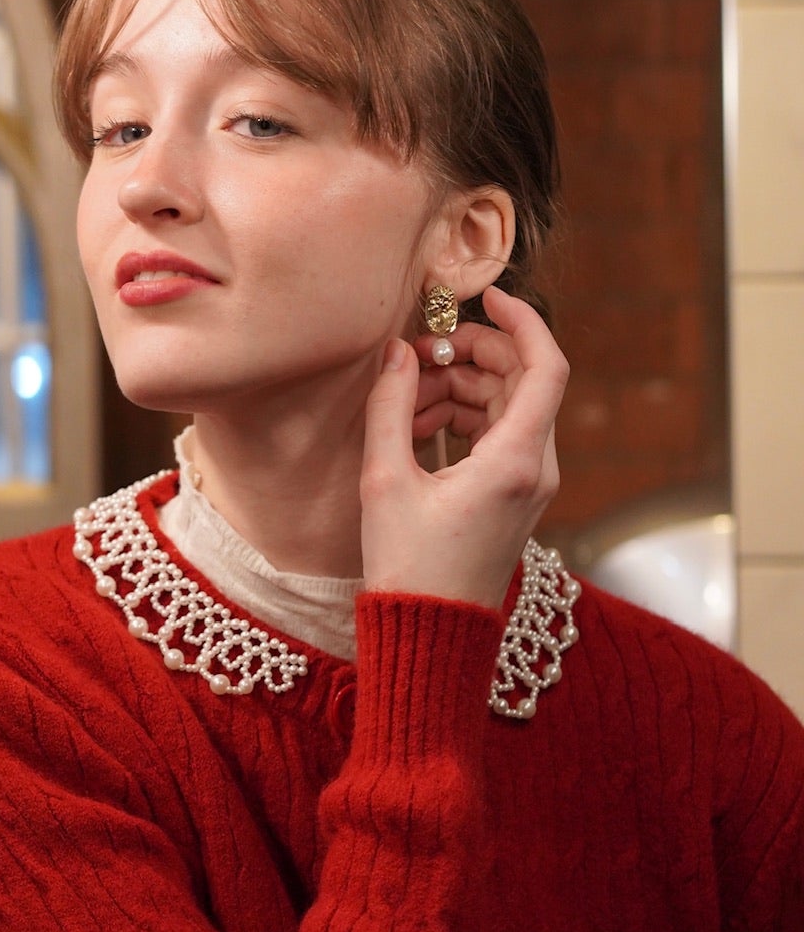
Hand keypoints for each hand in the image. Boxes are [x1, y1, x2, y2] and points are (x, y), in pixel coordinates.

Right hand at [360, 285, 567, 608]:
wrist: (429, 635)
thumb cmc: (409, 567)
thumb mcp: (385, 480)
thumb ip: (389, 406)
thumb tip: (395, 352)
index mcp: (516, 460)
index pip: (545, 365)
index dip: (521, 320)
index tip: (485, 295)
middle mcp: (536, 468)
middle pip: (522, 381)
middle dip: (471, 357)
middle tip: (415, 356)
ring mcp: (530, 484)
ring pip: (506, 407)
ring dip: (458, 390)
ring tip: (401, 404)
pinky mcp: (513, 497)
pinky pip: (497, 436)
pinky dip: (461, 420)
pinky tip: (413, 430)